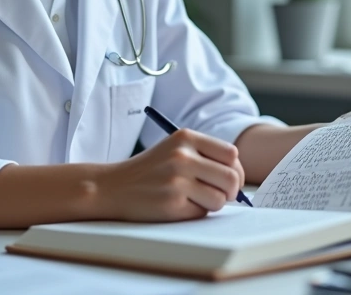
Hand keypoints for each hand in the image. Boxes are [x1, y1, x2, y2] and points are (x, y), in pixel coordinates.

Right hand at [97, 128, 245, 220]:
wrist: (111, 187)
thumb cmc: (150, 170)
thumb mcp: (175, 149)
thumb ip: (205, 156)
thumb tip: (239, 179)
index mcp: (186, 137)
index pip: (232, 154)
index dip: (236, 170)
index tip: (228, 179)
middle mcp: (182, 156)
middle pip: (232, 177)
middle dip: (231, 191)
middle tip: (220, 195)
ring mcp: (176, 180)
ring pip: (220, 199)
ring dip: (212, 204)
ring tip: (194, 199)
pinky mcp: (171, 203)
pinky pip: (202, 213)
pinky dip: (195, 212)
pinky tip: (178, 205)